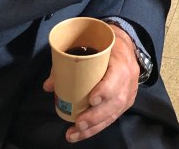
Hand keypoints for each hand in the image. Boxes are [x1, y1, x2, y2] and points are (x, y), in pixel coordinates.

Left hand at [43, 25, 140, 141]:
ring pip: (114, 113)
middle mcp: (129, 79)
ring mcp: (130, 92)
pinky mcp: (127, 102)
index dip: (105, 90)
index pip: (117, 77)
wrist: (128, 45)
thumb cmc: (105, 43)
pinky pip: (113, 117)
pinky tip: (84, 133)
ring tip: (75, 133)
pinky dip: (97, 126)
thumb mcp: (91, 44)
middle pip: (115, 101)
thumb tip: (48, 86)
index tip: (91, 100)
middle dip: (95, 116)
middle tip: (78, 123)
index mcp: (121, 61)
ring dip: (93, 127)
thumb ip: (69, 62)